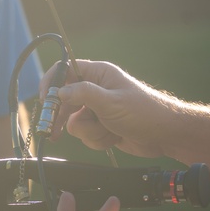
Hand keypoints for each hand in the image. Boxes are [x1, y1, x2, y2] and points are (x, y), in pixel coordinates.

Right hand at [38, 59, 183, 158]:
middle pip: (64, 101)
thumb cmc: (143, 112)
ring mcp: (97, 110)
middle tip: (53, 133)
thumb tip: (59, 92)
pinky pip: (86, 135)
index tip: (45, 100)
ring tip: (108, 130)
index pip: (65, 70)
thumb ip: (83, 94)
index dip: (51, 83)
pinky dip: (97, 140)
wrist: (164, 135)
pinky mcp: (101, 126)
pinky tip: (113, 137)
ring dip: (90, 131)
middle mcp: (95, 90)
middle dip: (62, 119)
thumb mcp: (111, 101)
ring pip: (74, 123)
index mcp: (98, 75)